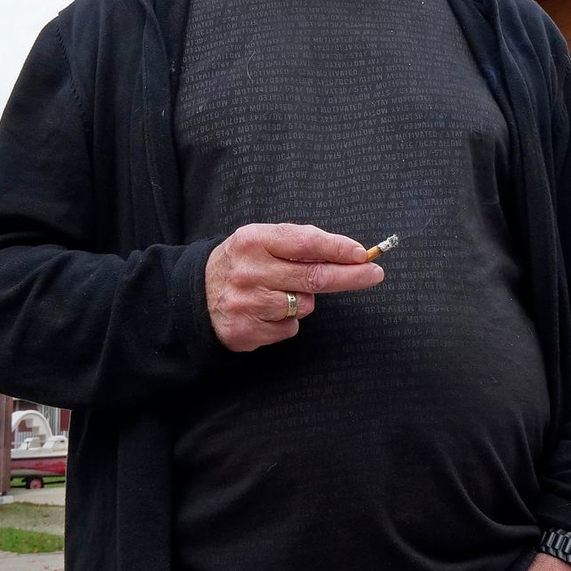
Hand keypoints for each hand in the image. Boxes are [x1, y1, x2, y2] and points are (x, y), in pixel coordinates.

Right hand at [205, 223, 383, 351]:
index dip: (338, 248)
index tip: (363, 254)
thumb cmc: (243, 262)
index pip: (306, 243)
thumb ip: (300, 243)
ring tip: (279, 292)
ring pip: (304, 304)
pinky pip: (290, 327)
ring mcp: (247, 302)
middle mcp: (249, 271)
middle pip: (314, 276)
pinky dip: (287, 321)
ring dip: (304, 300)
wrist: (195, 295)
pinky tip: (267, 312)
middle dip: (351, 276)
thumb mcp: (262, 240)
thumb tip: (350, 253)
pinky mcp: (247, 330)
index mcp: (254, 240)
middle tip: (374, 274)